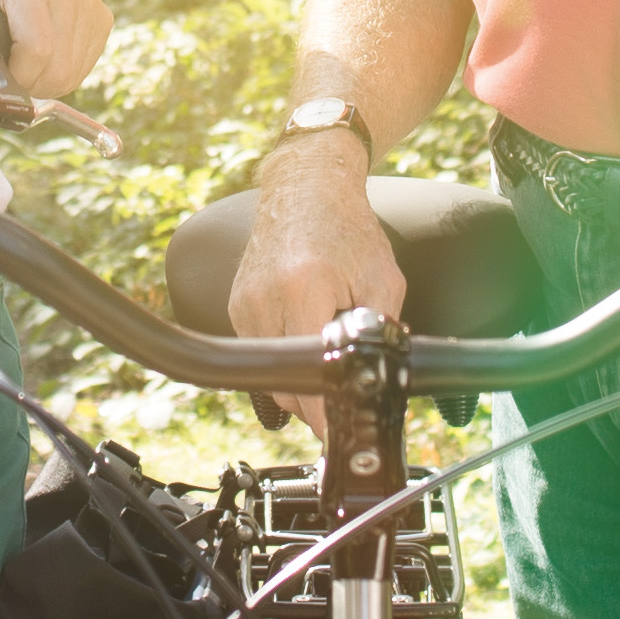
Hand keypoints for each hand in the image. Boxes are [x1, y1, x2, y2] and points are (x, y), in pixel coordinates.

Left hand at [0, 0, 108, 99]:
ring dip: (47, 81)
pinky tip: (47, 57)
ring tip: (28, 63)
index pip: (36, 47)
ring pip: (72, 72)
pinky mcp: (102, 15)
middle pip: (57, 67)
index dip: (19, 75)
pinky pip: (85, 66)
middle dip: (32, 84)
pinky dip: (65, 73)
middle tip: (14, 73)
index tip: (3, 73)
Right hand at [229, 126, 402, 441]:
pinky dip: (283, 358)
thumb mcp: (383, 281)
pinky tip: (305, 336)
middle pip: (285, 386)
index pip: (308, 376)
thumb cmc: (347, 228)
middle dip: (316, 401)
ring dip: (299, 380)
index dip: (325, 412)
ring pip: (269, 376)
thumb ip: (382, 333)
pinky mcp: (236, 305)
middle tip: (342, 397)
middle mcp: (264, 299)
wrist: (306, 188)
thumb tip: (381, 379)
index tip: (337, 430)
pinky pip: (260, 353)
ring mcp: (244, 304)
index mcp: (303, 290)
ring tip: (325, 356)